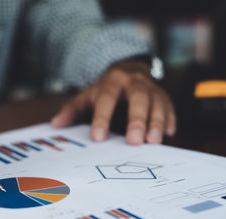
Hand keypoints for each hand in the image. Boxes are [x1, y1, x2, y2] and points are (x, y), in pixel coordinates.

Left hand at [51, 60, 175, 144]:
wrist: (129, 70)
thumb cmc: (106, 88)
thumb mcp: (88, 95)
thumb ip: (73, 109)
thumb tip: (56, 124)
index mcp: (112, 80)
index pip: (106, 99)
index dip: (102, 118)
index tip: (98, 138)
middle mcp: (134, 81)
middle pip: (138, 98)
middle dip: (137, 119)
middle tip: (134, 141)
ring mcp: (151, 88)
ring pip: (157, 103)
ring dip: (156, 122)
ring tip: (154, 141)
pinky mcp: (164, 96)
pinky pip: (169, 107)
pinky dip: (170, 120)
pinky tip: (168, 134)